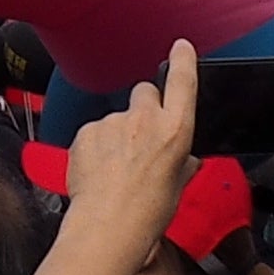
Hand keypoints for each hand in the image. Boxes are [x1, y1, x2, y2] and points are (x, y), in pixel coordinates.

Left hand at [62, 44, 202, 243]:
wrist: (107, 227)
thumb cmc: (146, 213)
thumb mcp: (177, 187)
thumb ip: (182, 164)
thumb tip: (186, 160)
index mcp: (174, 131)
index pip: (182, 83)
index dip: (183, 61)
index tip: (181, 47)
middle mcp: (144, 120)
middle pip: (144, 92)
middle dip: (144, 107)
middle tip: (140, 138)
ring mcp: (113, 123)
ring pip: (117, 116)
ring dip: (118, 133)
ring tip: (117, 167)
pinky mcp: (87, 131)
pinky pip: (94, 131)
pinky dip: (96, 146)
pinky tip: (99, 170)